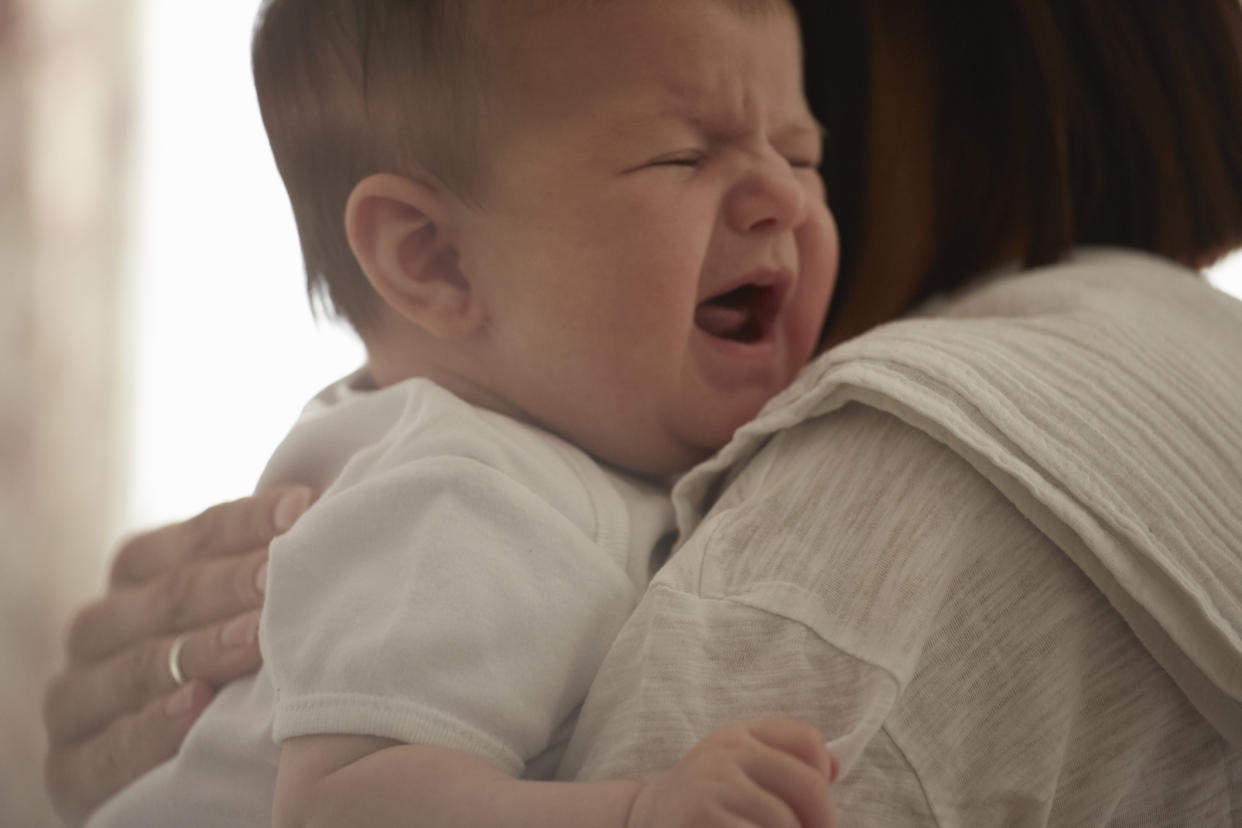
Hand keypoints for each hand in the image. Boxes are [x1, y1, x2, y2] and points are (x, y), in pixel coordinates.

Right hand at [42, 485, 314, 826]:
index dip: (248, 522)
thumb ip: (261, 575)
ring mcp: (78, 700)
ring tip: (258, 637)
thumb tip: (323, 514)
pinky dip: (153, 727)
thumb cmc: (225, 673)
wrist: (167, 772)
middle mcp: (99, 630)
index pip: (192, 539)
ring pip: (138, 667)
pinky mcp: (73, 770)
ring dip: (203, 651)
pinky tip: (197, 707)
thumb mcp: (234, 615)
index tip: (306, 507)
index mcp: (136, 576)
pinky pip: (110, 748)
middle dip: (232, 583)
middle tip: (283, 573)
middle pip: (166, 598)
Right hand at [628, 718, 837, 827]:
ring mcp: (712, 787)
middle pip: (809, 786)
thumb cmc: (707, 799)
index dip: (823, 777)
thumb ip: (785, 761)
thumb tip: (834, 768)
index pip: (807, 742)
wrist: (645, 819)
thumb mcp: (740, 767)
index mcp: (741, 735)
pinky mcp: (700, 820)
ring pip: (787, 824)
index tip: (812, 808)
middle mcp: (727, 753)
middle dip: (822, 822)